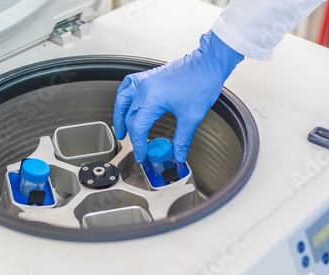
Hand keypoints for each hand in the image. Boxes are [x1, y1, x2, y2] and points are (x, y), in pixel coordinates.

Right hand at [113, 30, 243, 162]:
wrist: (208, 64)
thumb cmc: (201, 83)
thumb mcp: (191, 117)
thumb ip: (182, 139)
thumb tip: (178, 154)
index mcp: (151, 99)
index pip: (138, 128)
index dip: (139, 145)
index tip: (142, 156)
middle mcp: (144, 89)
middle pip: (129, 117)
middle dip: (131, 135)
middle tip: (138, 147)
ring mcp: (145, 81)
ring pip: (122, 100)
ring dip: (120, 116)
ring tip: (121, 129)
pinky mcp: (149, 76)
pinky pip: (128, 86)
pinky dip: (124, 97)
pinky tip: (126, 103)